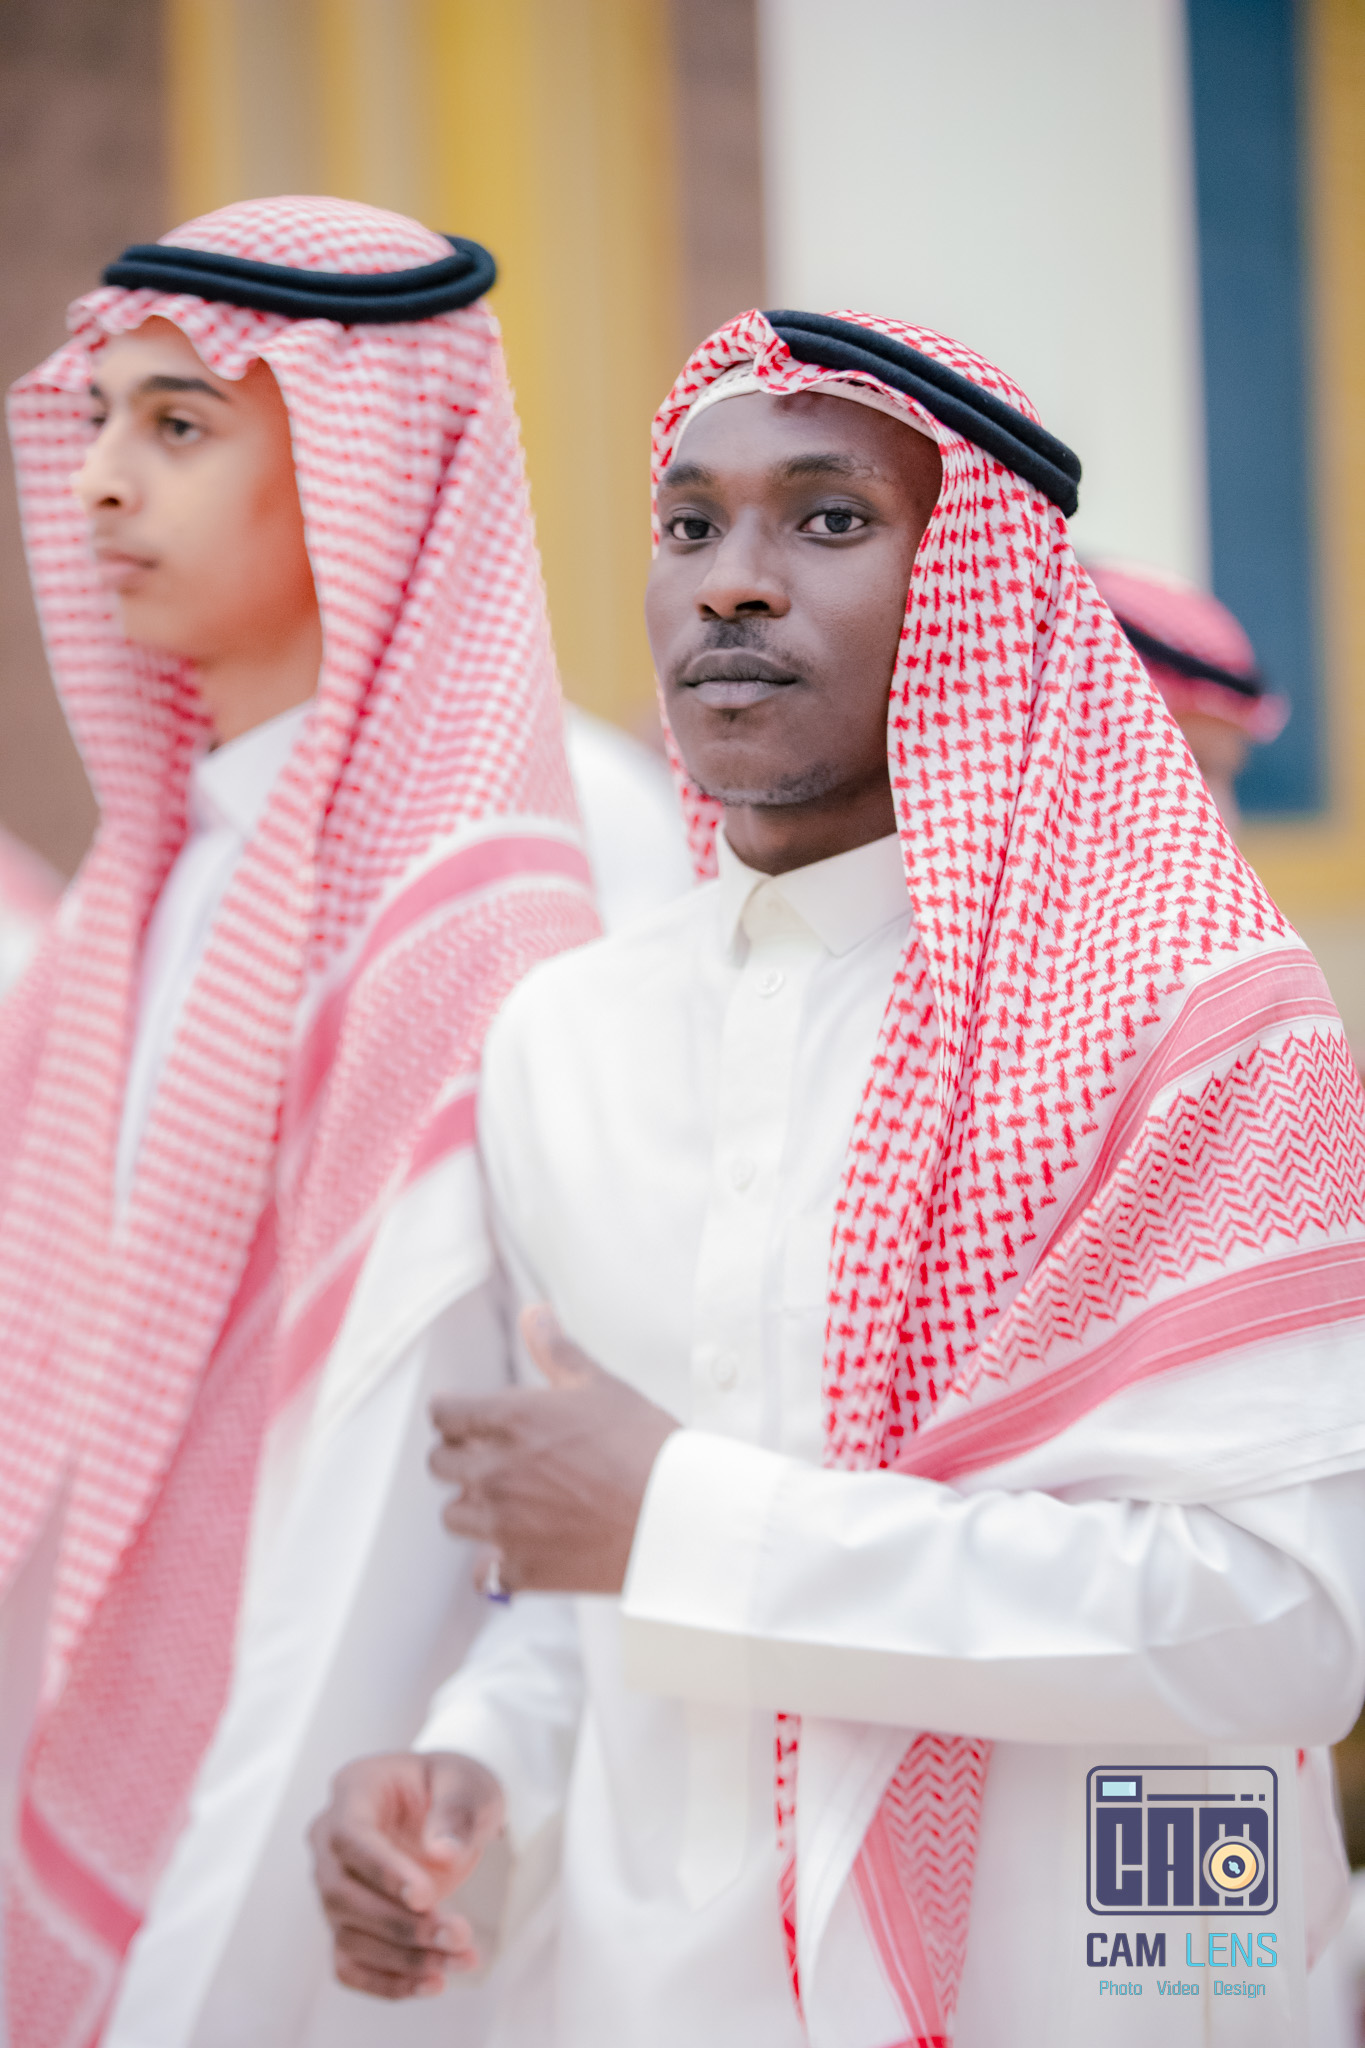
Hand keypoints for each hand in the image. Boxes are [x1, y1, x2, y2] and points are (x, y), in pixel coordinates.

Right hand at [309, 1751, 503, 1999]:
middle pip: (343, 1894)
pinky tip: (433, 1982)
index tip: (425, 1896)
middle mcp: (330, 1841)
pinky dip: (387, 1982)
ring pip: (348, 1935)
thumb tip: (443, 1853)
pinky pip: (350, 1964)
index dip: (382, 1871)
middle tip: (458, 1934)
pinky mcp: (347, 1924)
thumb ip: (456, 1812)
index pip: (350, 1837)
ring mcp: (333, 1886)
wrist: (448, 1810)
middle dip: (402, 1924)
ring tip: (460, 1958)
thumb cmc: (452, 1787)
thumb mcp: (467, 1783)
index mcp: (354, 1791)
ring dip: (405, 1958)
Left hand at [430, 1306, 678, 1594]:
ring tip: (507, 1505)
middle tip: (491, 1460)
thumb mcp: (602, 1387)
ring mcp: (505, 1524)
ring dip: (473, 1509)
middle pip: (439, 1464)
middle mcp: (497, 1471)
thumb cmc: (645, 1448)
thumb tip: (534, 1314)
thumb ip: (558, 1351)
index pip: (443, 1413)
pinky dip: (496, 1565)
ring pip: (454, 1516)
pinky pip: (485, 1573)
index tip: (466, 1421)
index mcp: (512, 1420)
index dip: (453, 1414)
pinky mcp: (523, 1569)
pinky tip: (519, 1553)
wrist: (677, 1517)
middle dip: (459, 1458)